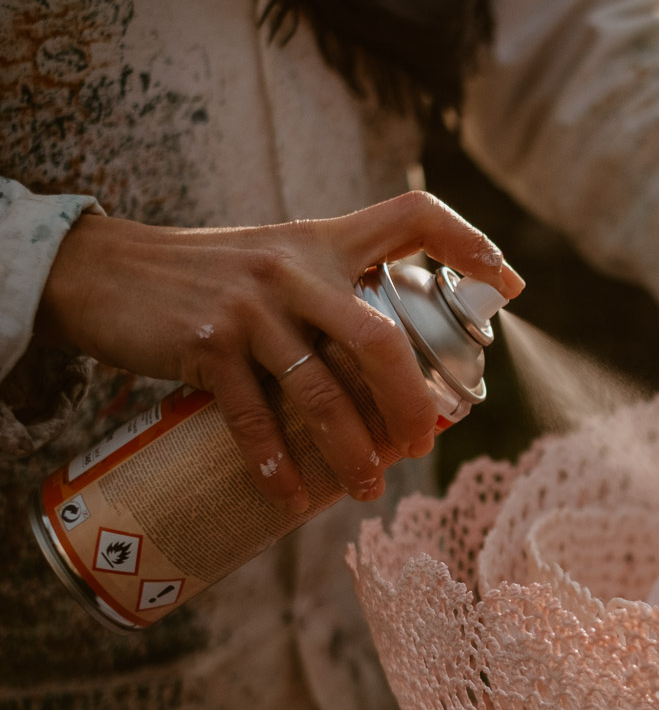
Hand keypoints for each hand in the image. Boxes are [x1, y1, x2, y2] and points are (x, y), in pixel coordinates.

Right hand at [37, 191, 522, 510]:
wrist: (100, 273)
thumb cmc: (204, 278)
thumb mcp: (277, 260)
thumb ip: (332, 289)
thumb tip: (394, 357)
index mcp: (324, 242)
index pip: (412, 217)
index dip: (468, 244)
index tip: (507, 285)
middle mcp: (296, 268)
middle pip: (383, 338)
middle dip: (412, 402)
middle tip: (424, 443)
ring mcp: (251, 306)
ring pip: (323, 391)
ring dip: (353, 450)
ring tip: (369, 487)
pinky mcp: (205, 345)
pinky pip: (254, 415)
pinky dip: (278, 460)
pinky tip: (293, 493)